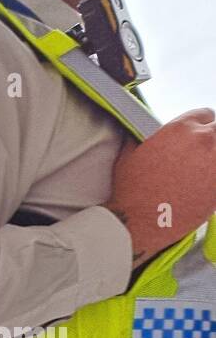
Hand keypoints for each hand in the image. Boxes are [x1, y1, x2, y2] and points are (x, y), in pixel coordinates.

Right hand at [107, 108, 215, 266]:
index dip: (197, 126)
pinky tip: (201, 185)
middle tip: (198, 153)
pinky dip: (213, 179)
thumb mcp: (129, 155)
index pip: (204, 114)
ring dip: (212, 158)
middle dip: (210, 139)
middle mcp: (204, 141)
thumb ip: (142, 138)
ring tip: (200, 170)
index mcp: (181, 128)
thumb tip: (142, 134)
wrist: (138, 223)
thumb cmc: (131, 191)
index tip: (194, 136)